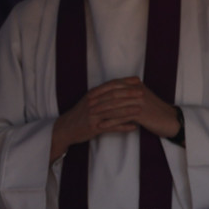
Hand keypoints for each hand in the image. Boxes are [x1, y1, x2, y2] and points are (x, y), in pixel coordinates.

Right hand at [50, 78, 181, 159]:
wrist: (66, 128)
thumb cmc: (80, 115)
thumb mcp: (89, 101)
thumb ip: (101, 94)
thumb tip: (116, 87)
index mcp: (93, 95)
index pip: (111, 85)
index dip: (125, 82)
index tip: (138, 80)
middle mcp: (93, 103)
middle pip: (113, 97)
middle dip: (129, 95)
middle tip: (143, 93)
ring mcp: (93, 115)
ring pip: (113, 111)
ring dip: (128, 110)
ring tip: (141, 109)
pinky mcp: (94, 127)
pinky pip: (111, 127)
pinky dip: (123, 127)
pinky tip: (133, 127)